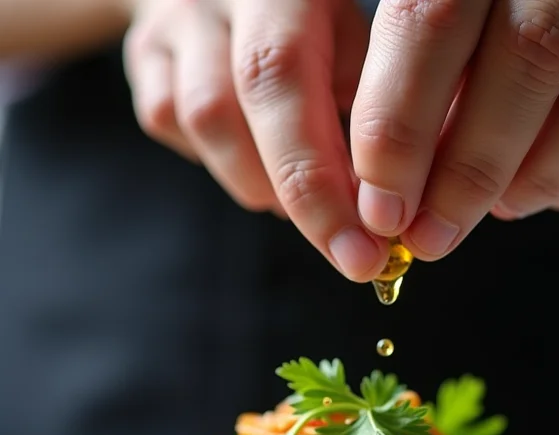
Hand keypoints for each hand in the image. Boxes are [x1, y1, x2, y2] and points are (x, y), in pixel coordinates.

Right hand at [123, 0, 388, 281]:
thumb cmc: (315, 32)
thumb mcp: (358, 52)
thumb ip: (367, 117)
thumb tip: (377, 211)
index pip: (298, 77)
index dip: (328, 177)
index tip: (365, 247)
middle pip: (244, 96)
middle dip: (303, 193)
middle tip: (344, 251)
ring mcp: (179, 16)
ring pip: (202, 118)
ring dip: (257, 181)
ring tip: (296, 199)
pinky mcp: (144, 49)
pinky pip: (166, 119)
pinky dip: (216, 160)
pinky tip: (252, 162)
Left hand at [351, 0, 558, 259]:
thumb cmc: (497, 52)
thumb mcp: (442, 64)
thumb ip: (414, 112)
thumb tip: (384, 205)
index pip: (433, 18)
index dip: (400, 125)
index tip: (383, 209)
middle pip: (527, 58)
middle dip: (468, 171)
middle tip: (432, 236)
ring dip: (536, 178)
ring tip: (501, 205)